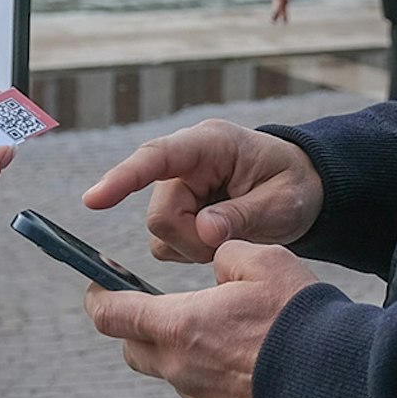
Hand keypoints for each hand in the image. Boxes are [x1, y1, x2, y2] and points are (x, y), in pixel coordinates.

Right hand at [81, 119, 322, 263]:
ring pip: (161, 235)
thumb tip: (205, 231)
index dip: (123, 178)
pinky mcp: (177, 213)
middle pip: (161, 216)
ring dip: (195, 248)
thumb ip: (244, 214)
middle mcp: (185, 163)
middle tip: (233, 242)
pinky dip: (193, 252)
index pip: (157, 157)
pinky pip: (167, 245)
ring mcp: (178, 189)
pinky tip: (220, 239)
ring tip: (234, 234)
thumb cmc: (294, 185)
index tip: (93, 201)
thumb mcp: (282, 201)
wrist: (302, 189)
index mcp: (210, 144)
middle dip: (193, 241)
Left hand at [84, 242, 324, 397]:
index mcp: (179, 326)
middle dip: (139, 331)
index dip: (99, 297)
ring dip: (191, 358)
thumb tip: (217, 261)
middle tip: (165, 312)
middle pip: (135, 351)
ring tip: (237, 342)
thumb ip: (228, 255)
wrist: (337, 384)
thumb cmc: (299, 318)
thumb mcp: (265, 263)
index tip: (99, 286)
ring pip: (178, 377)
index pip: (112, 315)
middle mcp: (181, 370)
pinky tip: (257, 373)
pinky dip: (221, 386)